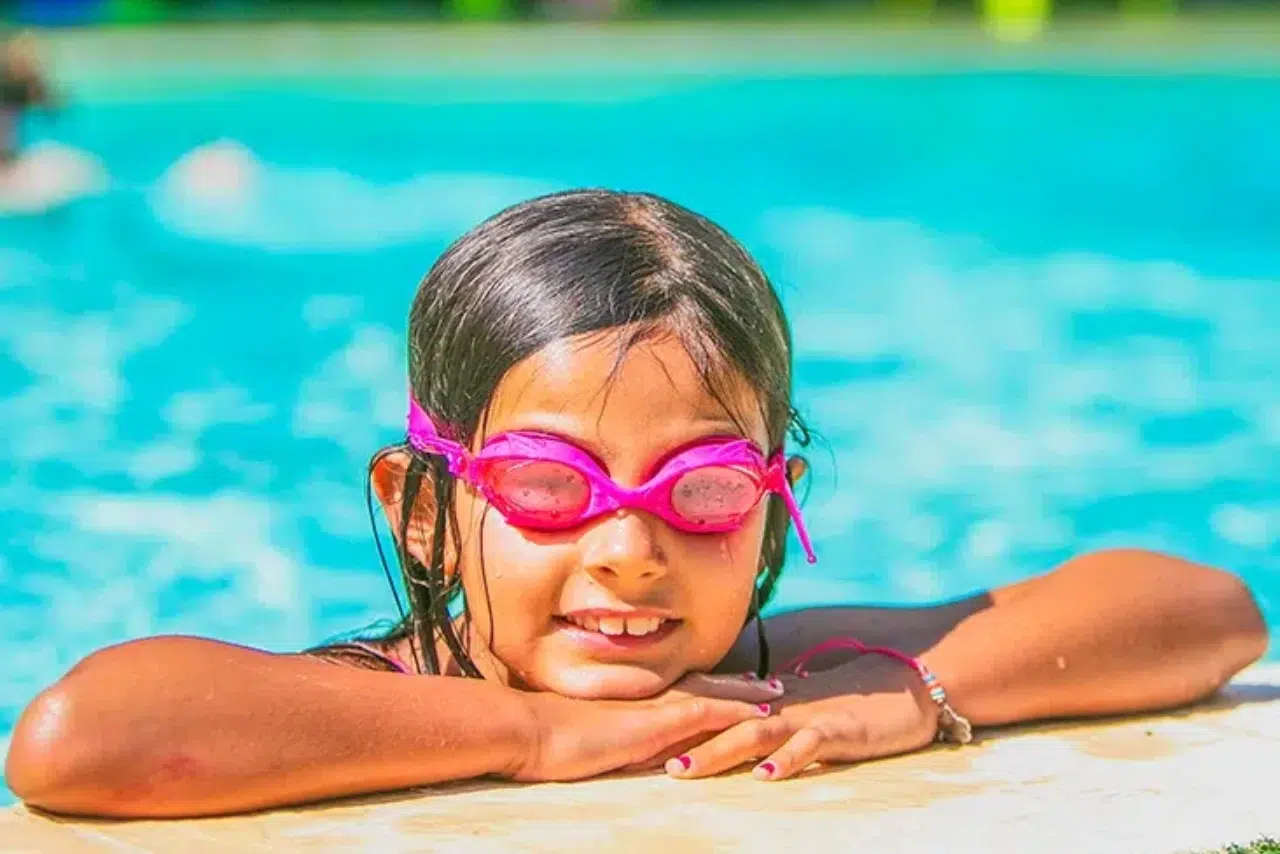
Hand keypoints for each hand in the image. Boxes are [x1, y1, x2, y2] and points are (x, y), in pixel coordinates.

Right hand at [508, 673, 783, 781]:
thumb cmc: (542, 738)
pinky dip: (736, 712)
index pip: (678, 689)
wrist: (528, 731)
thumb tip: (615, 748)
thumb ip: (604, 738)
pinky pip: (707, 714)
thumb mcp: (581, 737)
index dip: (708, 687)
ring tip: (779, 697)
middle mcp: (647, 697)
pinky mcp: (657, 724)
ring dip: (747, 696)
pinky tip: (761, 717)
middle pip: (703, 685)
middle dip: (737, 686)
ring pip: (713, 695)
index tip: (732, 685)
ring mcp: (654, 708)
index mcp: (630, 700)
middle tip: (771, 685)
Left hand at [663, 656, 937, 780]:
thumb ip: (765, 723)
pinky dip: (786, 761)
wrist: (903, 685)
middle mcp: (779, 709)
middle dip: (680, 743)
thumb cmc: (849, 705)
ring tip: (684, 771)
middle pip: (721, 724)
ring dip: (717, 752)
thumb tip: (728, 734)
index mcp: (767, 706)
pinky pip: (808, 746)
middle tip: (641, 761)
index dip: (676, 731)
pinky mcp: (837, 730)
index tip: (637, 747)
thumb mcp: (800, 717)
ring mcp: (806, 718)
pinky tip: (765, 776)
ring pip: (754, 733)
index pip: (714, 717)